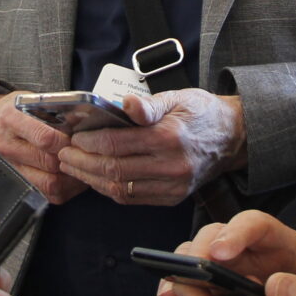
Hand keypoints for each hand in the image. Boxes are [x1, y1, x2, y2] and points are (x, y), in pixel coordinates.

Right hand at [0, 92, 87, 203]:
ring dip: (70, 177)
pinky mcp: (16, 183)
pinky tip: (71, 176)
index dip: (66, 142)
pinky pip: (47, 195)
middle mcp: (6, 146)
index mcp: (11, 119)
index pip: (44, 138)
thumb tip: (83, 123)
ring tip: (79, 166)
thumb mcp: (33, 101)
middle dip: (70, 159)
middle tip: (83, 154)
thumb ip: (55, 111)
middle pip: (48, 163)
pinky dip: (65, 188)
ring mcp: (9, 167)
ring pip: (49, 184)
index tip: (76, 140)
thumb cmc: (19, 110)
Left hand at [55, 89, 242, 205]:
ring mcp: (173, 186)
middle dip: (82, 163)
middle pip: (114, 170)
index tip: (74, 137)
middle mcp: (171, 166)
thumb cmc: (201, 113)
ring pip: (119, 188)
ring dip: (90, 179)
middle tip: (64, 155)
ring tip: (72, 167)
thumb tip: (125, 103)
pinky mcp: (172, 198)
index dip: (90, 142)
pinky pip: (132, 198)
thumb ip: (148, 104)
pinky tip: (95, 178)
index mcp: (170, 137)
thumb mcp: (177, 97)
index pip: (117, 144)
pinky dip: (109, 190)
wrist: (231, 137)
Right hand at [152, 210, 295, 295]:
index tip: (219, 254)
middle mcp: (259, 256)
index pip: (258, 226)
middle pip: (217, 241)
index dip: (236, 234)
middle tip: (178, 278)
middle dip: (193, 257)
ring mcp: (240, 275)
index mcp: (289, 250)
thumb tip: (275, 287)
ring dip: (179, 286)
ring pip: (200, 268)